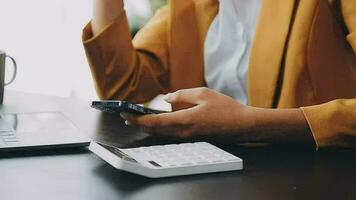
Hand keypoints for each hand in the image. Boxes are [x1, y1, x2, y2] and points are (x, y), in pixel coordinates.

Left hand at [121, 87, 254, 138]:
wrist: (242, 126)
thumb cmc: (226, 108)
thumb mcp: (203, 94)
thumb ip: (181, 95)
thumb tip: (166, 98)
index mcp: (185, 121)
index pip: (154, 123)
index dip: (138, 119)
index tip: (126, 113)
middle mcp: (183, 132)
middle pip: (155, 130)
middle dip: (139, 123)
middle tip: (127, 115)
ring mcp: (188, 137)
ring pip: (162, 133)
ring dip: (149, 126)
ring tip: (139, 117)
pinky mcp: (192, 138)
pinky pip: (171, 133)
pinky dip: (160, 127)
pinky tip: (159, 121)